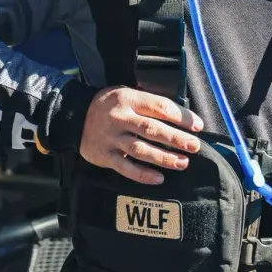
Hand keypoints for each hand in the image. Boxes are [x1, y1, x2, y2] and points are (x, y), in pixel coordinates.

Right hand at [80, 86, 204, 184]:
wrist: (74, 116)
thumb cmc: (109, 104)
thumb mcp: (128, 94)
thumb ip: (150, 103)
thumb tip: (181, 116)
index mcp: (129, 100)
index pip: (160, 107)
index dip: (181, 117)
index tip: (197, 125)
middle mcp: (120, 119)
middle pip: (152, 130)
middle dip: (176, 139)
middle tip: (195, 146)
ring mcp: (112, 139)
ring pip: (141, 150)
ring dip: (163, 158)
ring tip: (182, 162)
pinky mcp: (105, 156)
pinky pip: (126, 168)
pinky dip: (143, 174)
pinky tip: (159, 178)